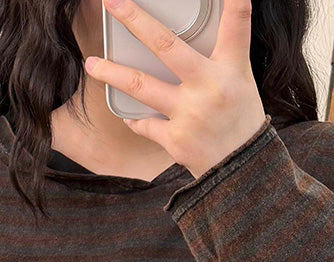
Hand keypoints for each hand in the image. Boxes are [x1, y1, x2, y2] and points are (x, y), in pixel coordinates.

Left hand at [83, 0, 266, 178]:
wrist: (242, 172)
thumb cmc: (240, 123)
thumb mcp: (241, 82)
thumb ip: (222, 56)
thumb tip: (198, 30)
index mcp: (232, 68)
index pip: (237, 24)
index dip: (234, 1)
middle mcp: (209, 87)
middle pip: (166, 45)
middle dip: (135, 20)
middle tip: (112, 2)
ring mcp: (189, 113)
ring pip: (140, 85)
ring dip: (111, 73)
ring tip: (91, 64)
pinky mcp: (175, 139)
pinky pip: (144, 124)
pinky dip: (134, 118)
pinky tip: (128, 115)